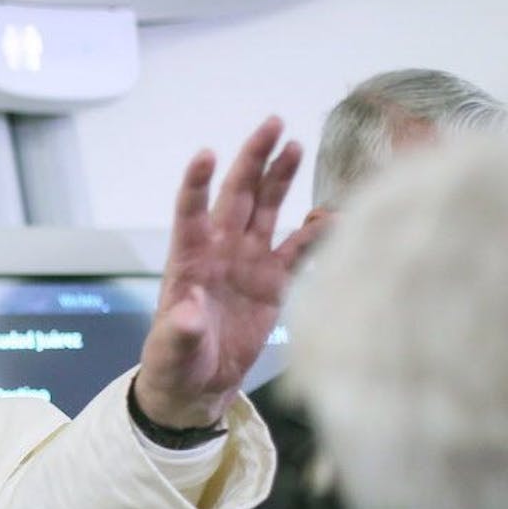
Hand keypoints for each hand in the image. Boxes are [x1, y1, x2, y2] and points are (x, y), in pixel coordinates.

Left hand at [135, 116, 326, 427]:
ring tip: (296, 146)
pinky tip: (337, 213)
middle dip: (252, 160)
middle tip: (272, 123)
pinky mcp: (272, 281)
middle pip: (236, 196)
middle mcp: (218, 251)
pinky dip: (317, 232)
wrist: (198, 385)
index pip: (190, 213)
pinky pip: (298, 248)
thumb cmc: (175, 363)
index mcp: (188, 261)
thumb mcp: (171, 350)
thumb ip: (179, 331)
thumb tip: (186, 314)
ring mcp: (247, 262)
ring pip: (266, 210)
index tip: (206, 154)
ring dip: (280, 179)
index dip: (197, 184)